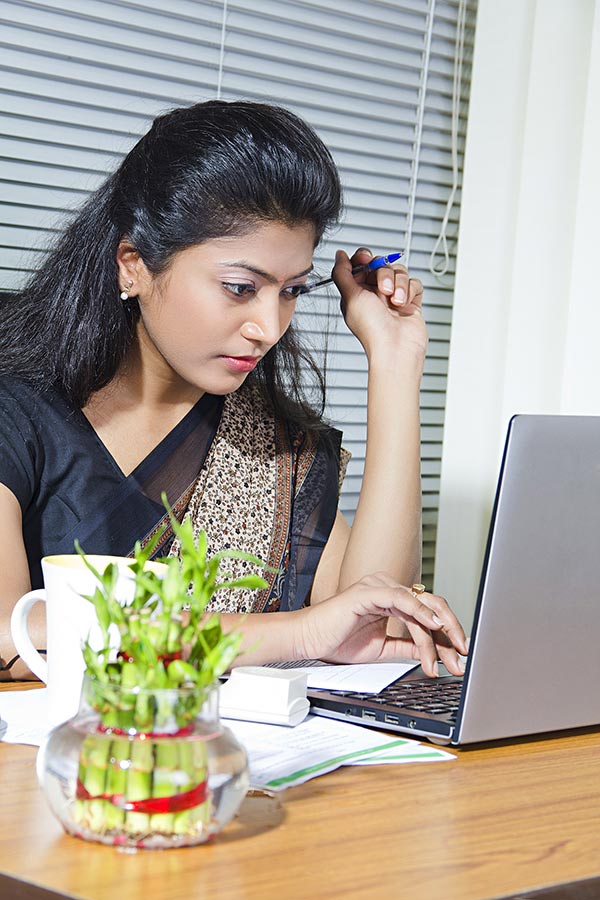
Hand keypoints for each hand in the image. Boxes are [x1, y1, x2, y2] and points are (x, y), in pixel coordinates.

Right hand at [297, 573, 467, 676]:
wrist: (309, 640)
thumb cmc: (337, 640)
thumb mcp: (382, 649)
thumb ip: (406, 646)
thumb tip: (432, 653)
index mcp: (391, 599)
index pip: (428, 612)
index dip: (446, 635)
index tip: (458, 657)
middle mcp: (388, 588)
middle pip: (432, 604)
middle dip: (452, 630)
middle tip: (463, 655)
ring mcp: (379, 587)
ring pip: (421, 605)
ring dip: (438, 633)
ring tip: (446, 657)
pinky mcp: (370, 591)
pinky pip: (402, 598)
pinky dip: (421, 613)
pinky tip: (433, 626)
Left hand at [331, 248, 426, 363]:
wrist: (396, 347)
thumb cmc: (372, 328)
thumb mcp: (350, 297)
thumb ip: (342, 273)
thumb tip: (339, 255)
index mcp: (357, 292)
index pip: (360, 264)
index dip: (363, 258)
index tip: (366, 259)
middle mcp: (375, 294)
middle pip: (381, 264)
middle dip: (383, 273)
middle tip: (383, 289)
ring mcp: (394, 297)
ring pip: (399, 272)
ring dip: (398, 283)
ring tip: (395, 301)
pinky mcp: (411, 302)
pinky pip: (414, 283)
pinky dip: (410, 290)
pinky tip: (404, 303)